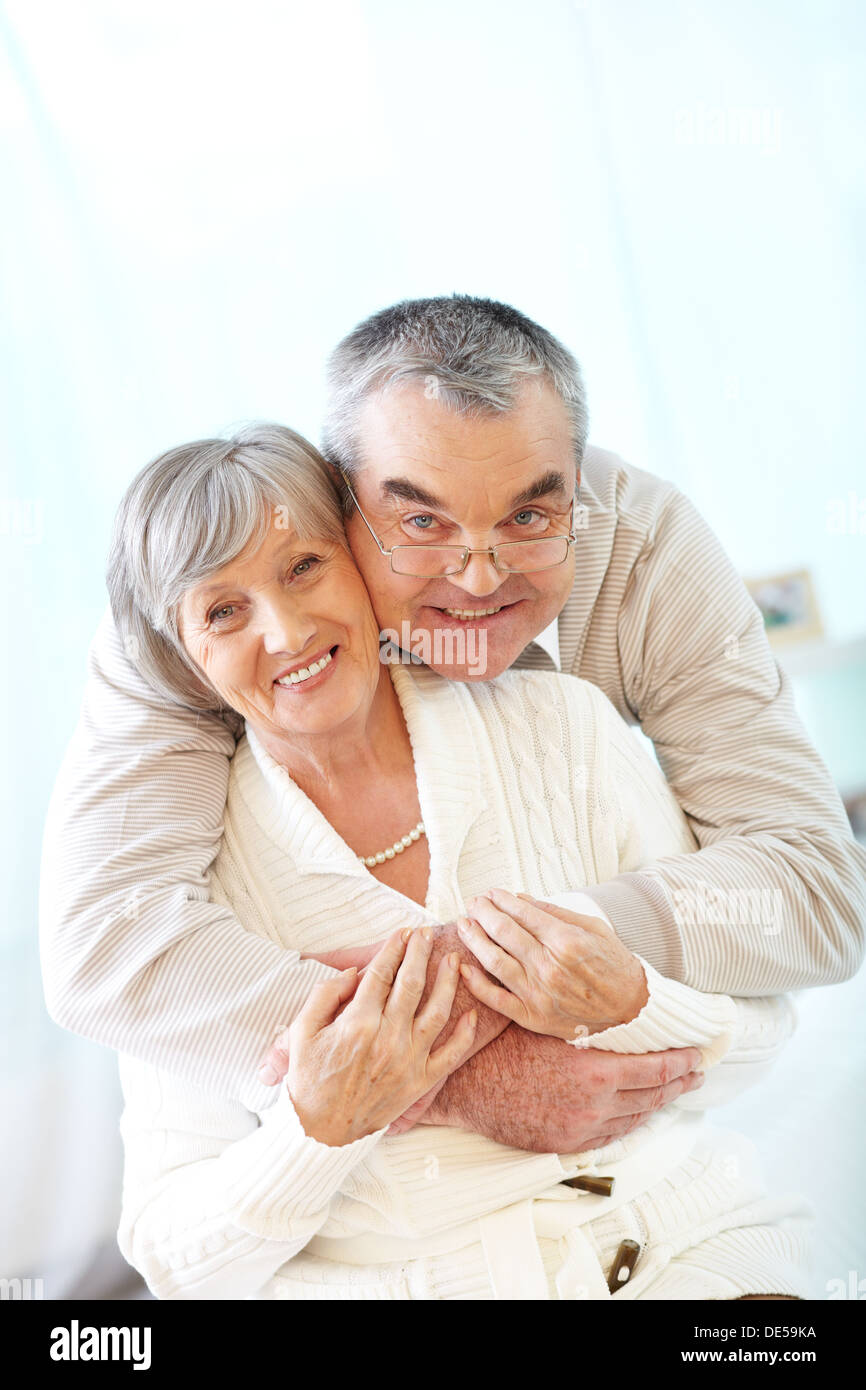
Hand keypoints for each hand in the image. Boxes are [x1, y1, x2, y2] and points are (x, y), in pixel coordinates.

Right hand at [286, 927, 476, 1145]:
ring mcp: (408, 1060)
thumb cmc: (309, 1081)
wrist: (321, 1132)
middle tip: (427, 934)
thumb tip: (352, 973)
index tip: (402, 932)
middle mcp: (388, 1038)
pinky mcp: (421, 1082)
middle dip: (420, 954)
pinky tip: (472, 1015)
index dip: (393, 949)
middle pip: (411, 984)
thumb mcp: (301, 1033)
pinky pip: (450, 1055)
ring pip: (436, 1012)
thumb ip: (323, 996)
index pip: (381, 974)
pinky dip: (464, 1035)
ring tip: (454, 961)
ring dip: (448, 983)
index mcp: (358, 1023)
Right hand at [424, 1027, 705, 1151]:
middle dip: (679, 1083)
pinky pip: (610, 1135)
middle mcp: (595, 1105)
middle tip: (698, 1073)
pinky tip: (637, 1110)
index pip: (655, 1069)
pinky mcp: (566, 1144)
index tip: (699, 1055)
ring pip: (634, 1118)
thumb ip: (589, 1026)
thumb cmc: (506, 1045)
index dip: (682, 1062)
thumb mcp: (553, 1025)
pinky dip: (630, 1120)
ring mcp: (581, 1128)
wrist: (468, 1084)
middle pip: (652, 1096)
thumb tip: (621, 1010)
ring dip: (657, 1103)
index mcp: (595, 1071)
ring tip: (674, 1091)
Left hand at [456, 888, 648, 1040]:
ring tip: (464, 925)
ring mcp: (539, 993)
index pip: (522, 913)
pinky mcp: (533, 1017)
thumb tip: (519, 898)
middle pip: (504, 933)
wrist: (630, 1009)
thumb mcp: (592, 927)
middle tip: (473, 903)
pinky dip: (476, 983)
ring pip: (494, 962)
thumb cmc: (613, 963)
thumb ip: (554, 912)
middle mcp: (549, 967)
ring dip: (474, 939)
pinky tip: (463, 967)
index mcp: (566, 941)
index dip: (501, 900)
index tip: (490, 893)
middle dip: (483, 913)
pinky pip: (497, 1000)